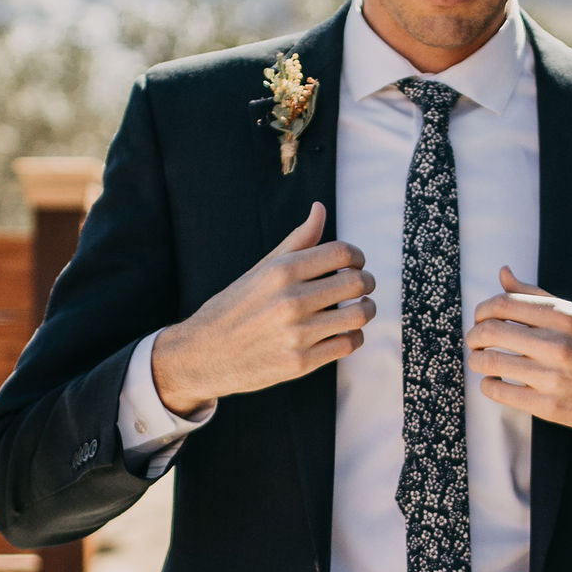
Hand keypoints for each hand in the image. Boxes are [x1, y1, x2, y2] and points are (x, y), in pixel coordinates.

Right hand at [150, 204, 374, 410]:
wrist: (205, 353)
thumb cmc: (235, 307)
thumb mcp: (262, 269)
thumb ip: (297, 241)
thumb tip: (320, 208)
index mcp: (282, 271)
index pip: (342, 253)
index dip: (357, 256)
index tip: (355, 263)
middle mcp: (291, 300)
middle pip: (357, 282)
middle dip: (367, 281)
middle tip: (362, 285)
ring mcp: (297, 334)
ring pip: (359, 315)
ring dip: (366, 309)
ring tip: (360, 308)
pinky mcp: (301, 363)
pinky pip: (348, 345)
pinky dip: (354, 336)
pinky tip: (344, 332)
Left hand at [466, 267, 571, 453]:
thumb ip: (536, 295)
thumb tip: (503, 273)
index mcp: (564, 315)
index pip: (503, 303)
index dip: (482, 310)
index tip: (481, 318)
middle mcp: (557, 343)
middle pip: (491, 331)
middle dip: (474, 335)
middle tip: (474, 341)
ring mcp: (552, 377)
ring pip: (490, 362)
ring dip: (476, 360)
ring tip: (481, 360)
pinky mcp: (549, 406)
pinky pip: (499, 392)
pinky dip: (488, 385)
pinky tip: (494, 382)